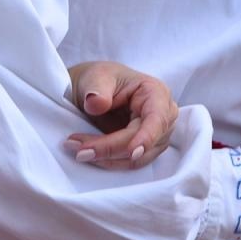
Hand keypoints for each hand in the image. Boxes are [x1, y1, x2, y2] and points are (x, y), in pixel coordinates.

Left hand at [64, 61, 179, 169]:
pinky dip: (107, 161)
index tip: (132, 152)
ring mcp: (156, 137)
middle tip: (80, 149)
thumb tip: (96, 103)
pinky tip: (88, 154)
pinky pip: (128, 163)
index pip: (157, 119)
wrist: (94, 91)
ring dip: (106, 159)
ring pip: (135, 158)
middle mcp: (162, 117)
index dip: (146, 137)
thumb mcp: (96, 77)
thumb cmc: (100, 79)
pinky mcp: (144, 151)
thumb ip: (97, 89)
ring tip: (78, 151)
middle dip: (109, 148)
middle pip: (142, 143)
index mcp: (156, 94)